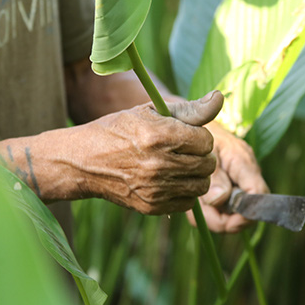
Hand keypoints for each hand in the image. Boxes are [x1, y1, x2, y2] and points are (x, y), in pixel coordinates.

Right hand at [75, 91, 223, 213]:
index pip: (206, 141)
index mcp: (159, 135)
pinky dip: (185, 192)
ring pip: (201, 185)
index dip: (200, 136)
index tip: (187, 135)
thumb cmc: (120, 130)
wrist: (85, 161)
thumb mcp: (150, 111)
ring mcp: (155, 189)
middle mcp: (158, 164)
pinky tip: (172, 181)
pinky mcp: (152, 206)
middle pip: (207, 164)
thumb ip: (189, 108)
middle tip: (187, 151)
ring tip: (182, 166)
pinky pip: (188, 203)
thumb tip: (219, 97)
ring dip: (197, 175)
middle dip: (202, 156)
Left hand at [186, 121, 268, 232]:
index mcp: (243, 162)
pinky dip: (207, 210)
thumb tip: (220, 199)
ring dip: (212, 214)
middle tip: (202, 210)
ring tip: (195, 203)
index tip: (226, 221)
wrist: (186, 120)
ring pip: (230, 213)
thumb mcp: (201, 149)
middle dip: (224, 217)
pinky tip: (194, 201)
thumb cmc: (194, 130)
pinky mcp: (223, 186)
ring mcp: (234, 181)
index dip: (246, 213)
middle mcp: (243, 174)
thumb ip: (213, 176)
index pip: (258, 195)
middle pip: (245, 211)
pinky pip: (219, 209)